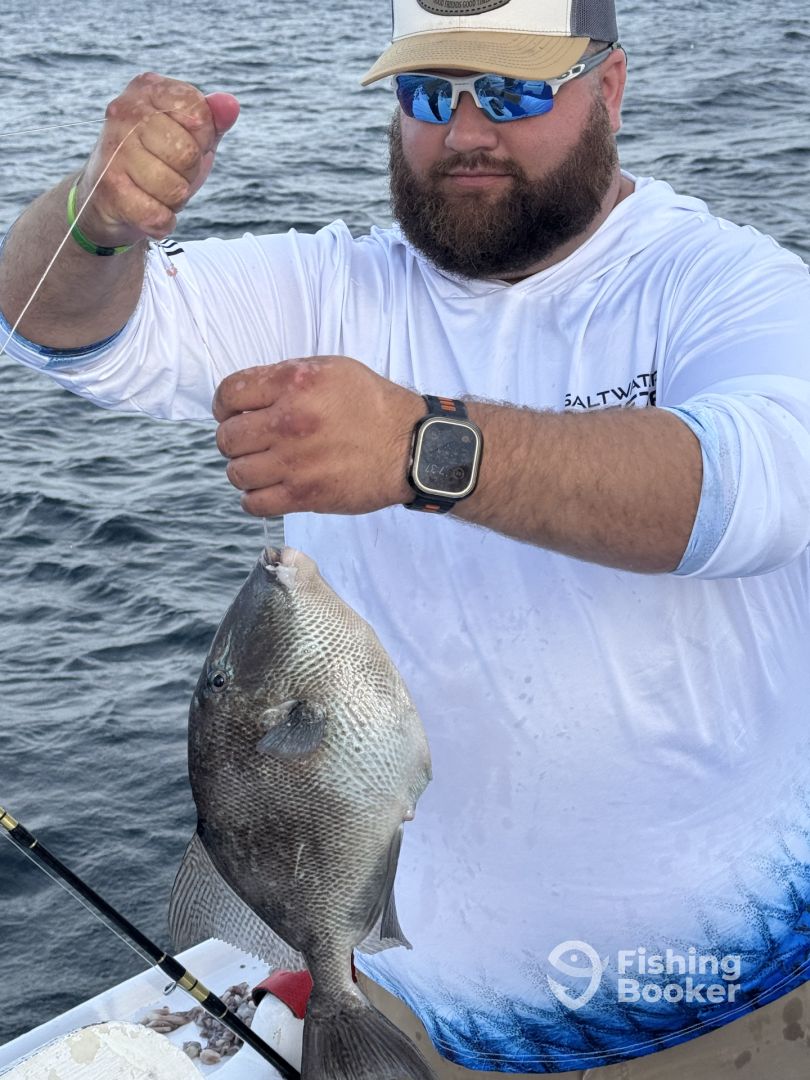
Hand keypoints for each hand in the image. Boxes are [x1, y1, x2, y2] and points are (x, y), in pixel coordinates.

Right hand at [75, 73, 239, 246]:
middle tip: (168, 173)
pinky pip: (158, 215)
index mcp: (148, 88)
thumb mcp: (190, 136)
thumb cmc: (156, 161)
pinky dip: (162, 222)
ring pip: (174, 188)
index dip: (202, 140)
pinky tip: (149, 211)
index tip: (181, 143)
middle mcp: (124, 111)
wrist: (107, 197)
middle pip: (188, 153)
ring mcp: (114, 148)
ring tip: (155, 191)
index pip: (200, 114)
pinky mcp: (109, 187)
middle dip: (188, 174)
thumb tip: (230, 105)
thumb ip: (213, 121)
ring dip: (174, 200)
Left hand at [213, 357, 424, 516]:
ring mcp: (294, 461)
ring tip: (263, 467)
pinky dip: (254, 499)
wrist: (410, 447)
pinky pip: (254, 503)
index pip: (229, 393)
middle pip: (227, 437)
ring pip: (236, 472)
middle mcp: (289, 420)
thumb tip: (249, 396)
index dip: (224, 406)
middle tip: (253, 443)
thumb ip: (286, 377)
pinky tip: (269, 489)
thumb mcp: (332, 369)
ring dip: (244, 470)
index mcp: (294, 382)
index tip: (234, 414)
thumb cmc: (372, 405)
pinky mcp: (303, 495)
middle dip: (234, 440)